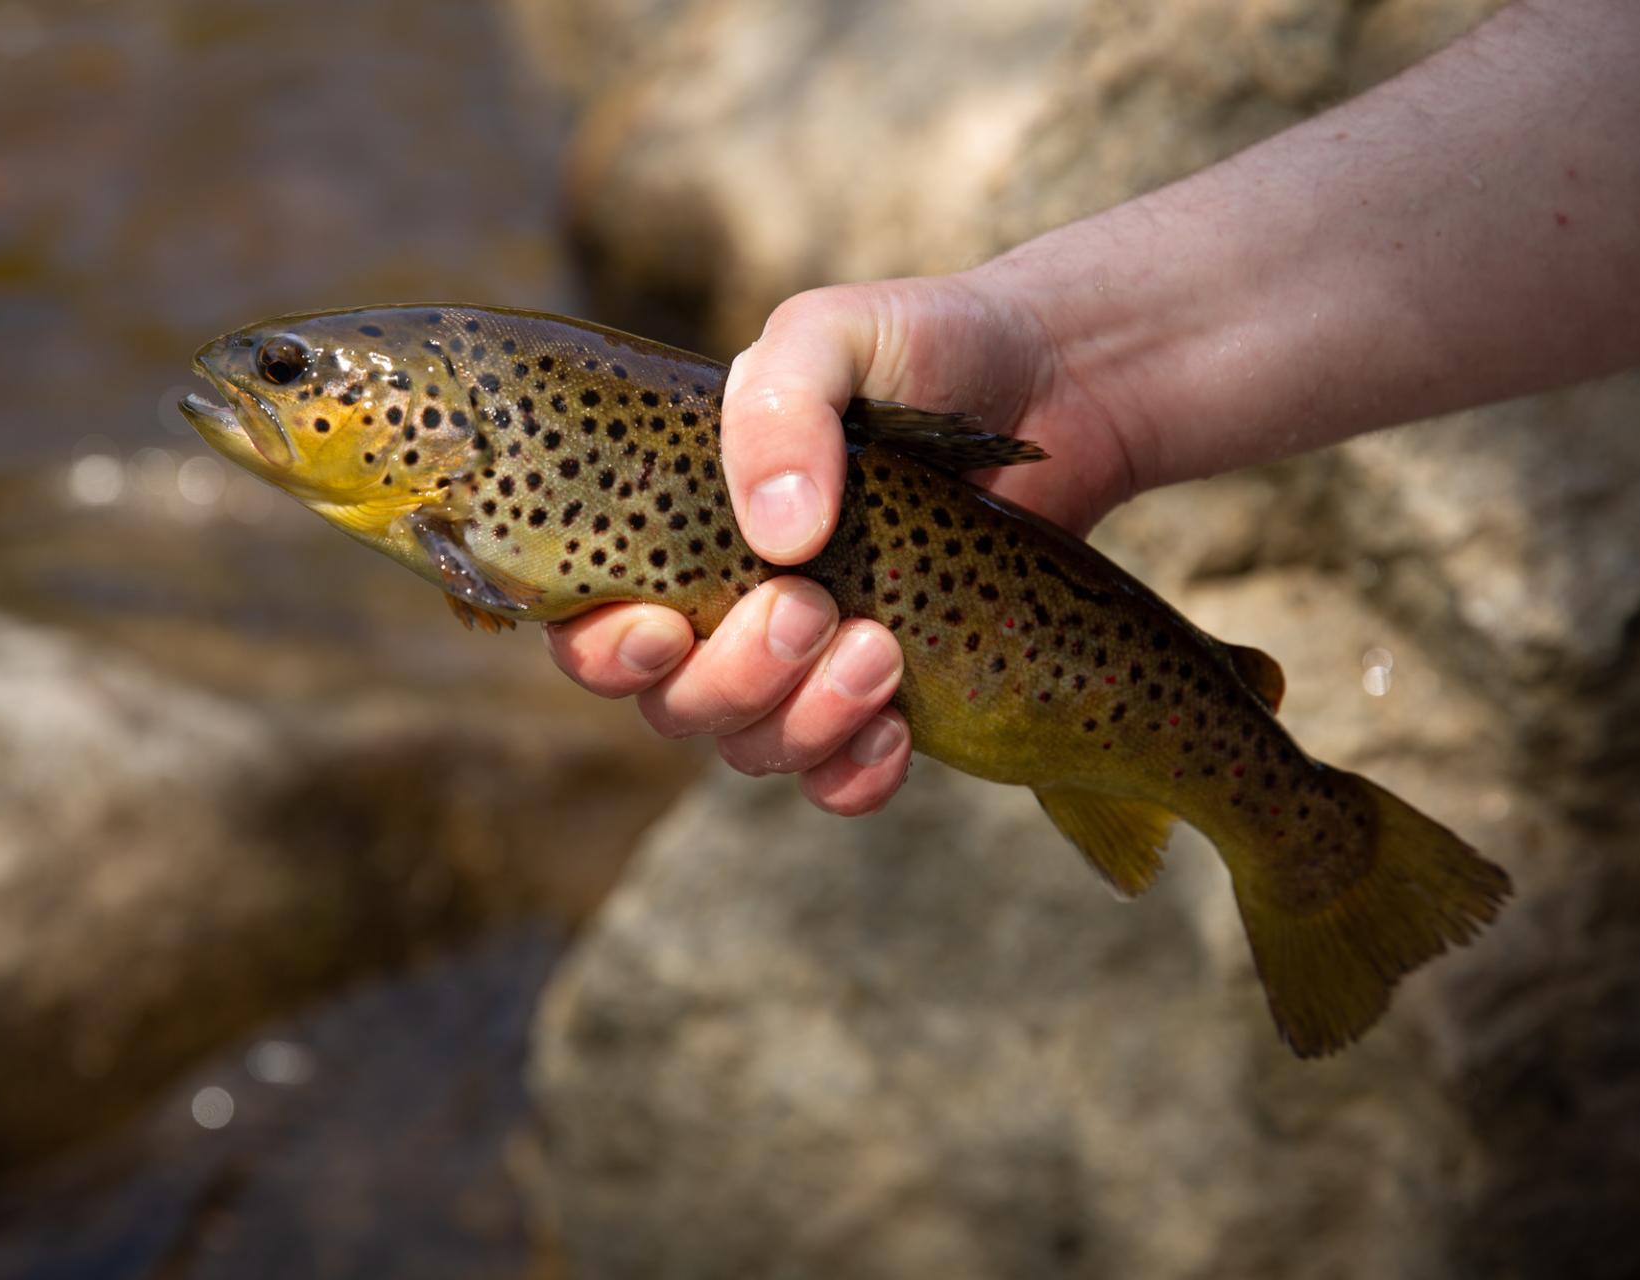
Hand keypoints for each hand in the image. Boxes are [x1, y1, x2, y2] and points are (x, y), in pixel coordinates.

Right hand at [545, 262, 1140, 813]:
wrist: (1052, 382)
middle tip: (809, 607)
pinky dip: (856, 774)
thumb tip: (778, 538)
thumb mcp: (835, 335)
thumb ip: (782, 406)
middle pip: (674, 704)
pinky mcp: (884, 699)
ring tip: (882, 648)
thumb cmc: (919, 346)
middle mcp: (723, 605)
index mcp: (673, 526)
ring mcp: (803, 661)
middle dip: (732, 677)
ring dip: (806, 721)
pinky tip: (896, 730)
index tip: (664, 627)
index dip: (604, 651)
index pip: (588, 623)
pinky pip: (837, 781)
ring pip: (753, 747)